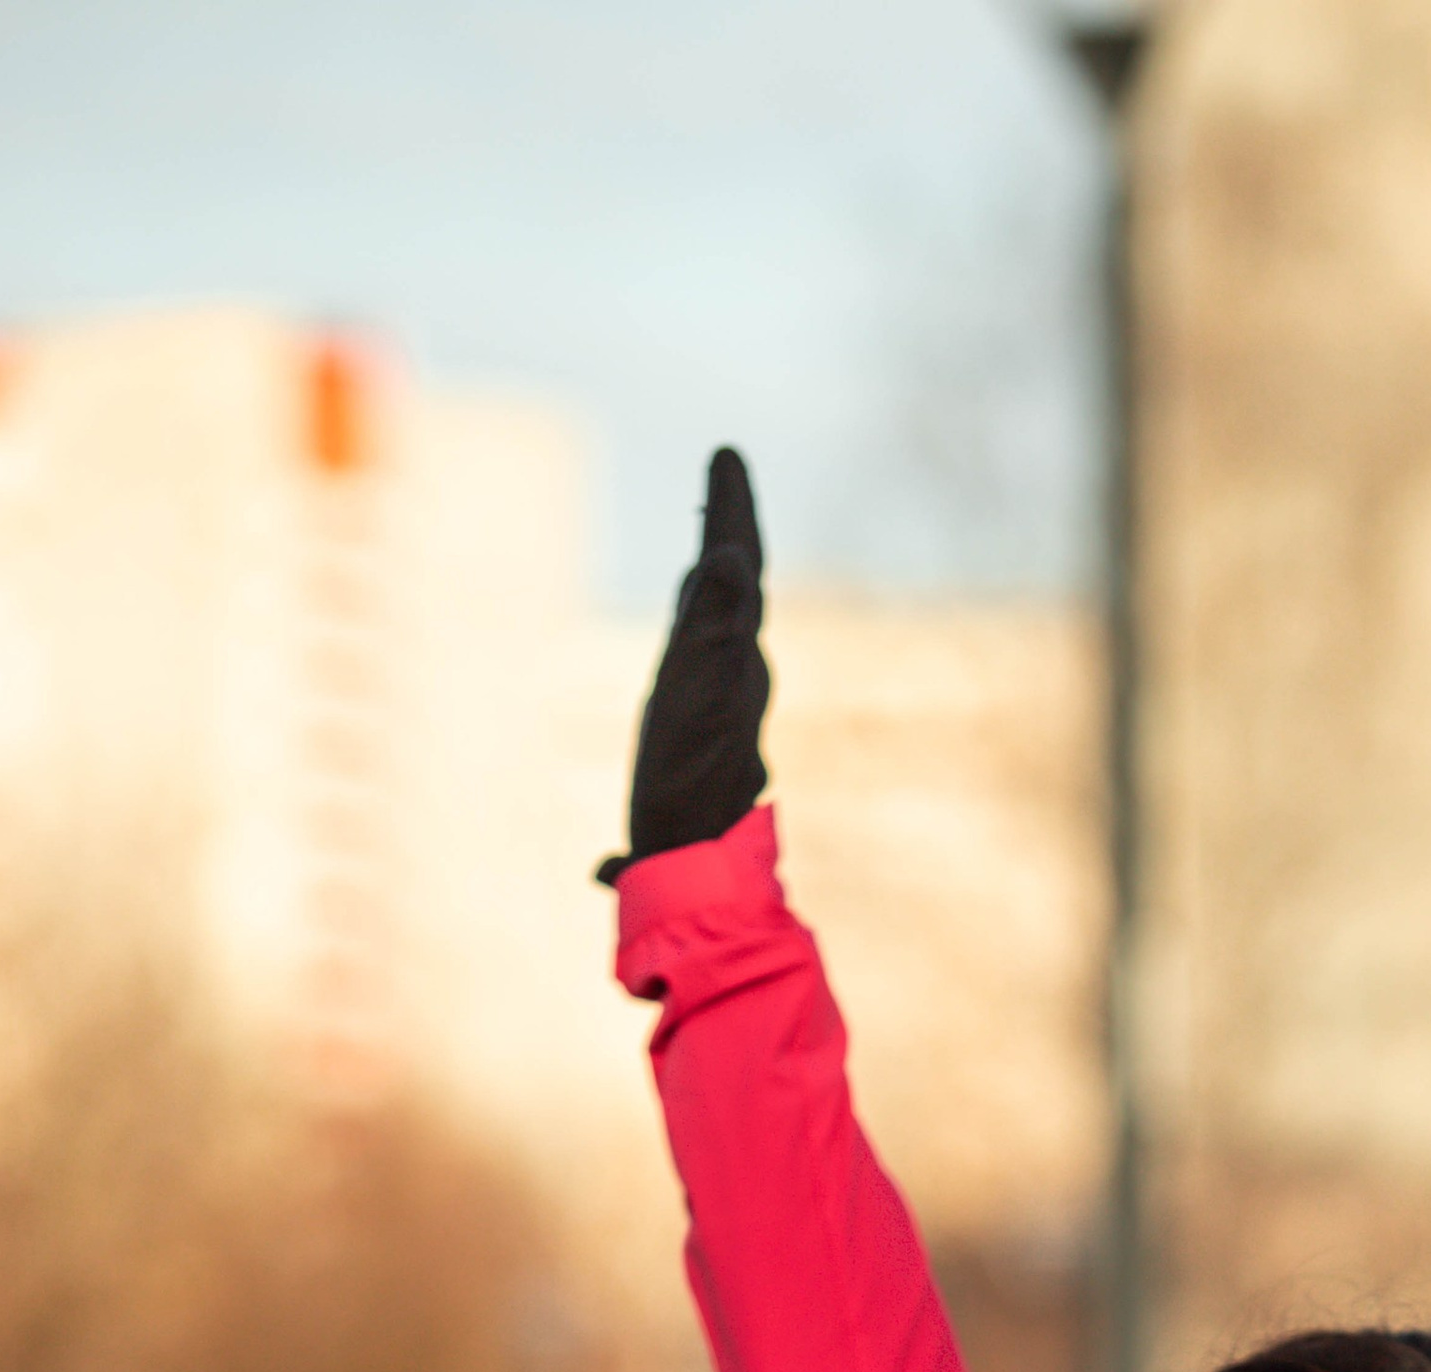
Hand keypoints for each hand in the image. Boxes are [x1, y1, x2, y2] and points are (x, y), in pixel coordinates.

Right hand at [599, 447, 768, 878]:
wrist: (694, 856)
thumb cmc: (687, 777)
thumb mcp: (694, 693)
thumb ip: (712, 624)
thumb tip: (733, 558)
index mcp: (737, 650)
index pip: (742, 564)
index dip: (733, 509)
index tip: (727, 455)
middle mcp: (740, 670)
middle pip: (743, 582)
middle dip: (733, 524)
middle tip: (725, 472)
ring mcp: (725, 700)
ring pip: (729, 618)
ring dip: (722, 570)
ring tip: (714, 533)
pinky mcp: (705, 727)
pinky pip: (707, 655)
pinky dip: (702, 622)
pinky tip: (693, 621)